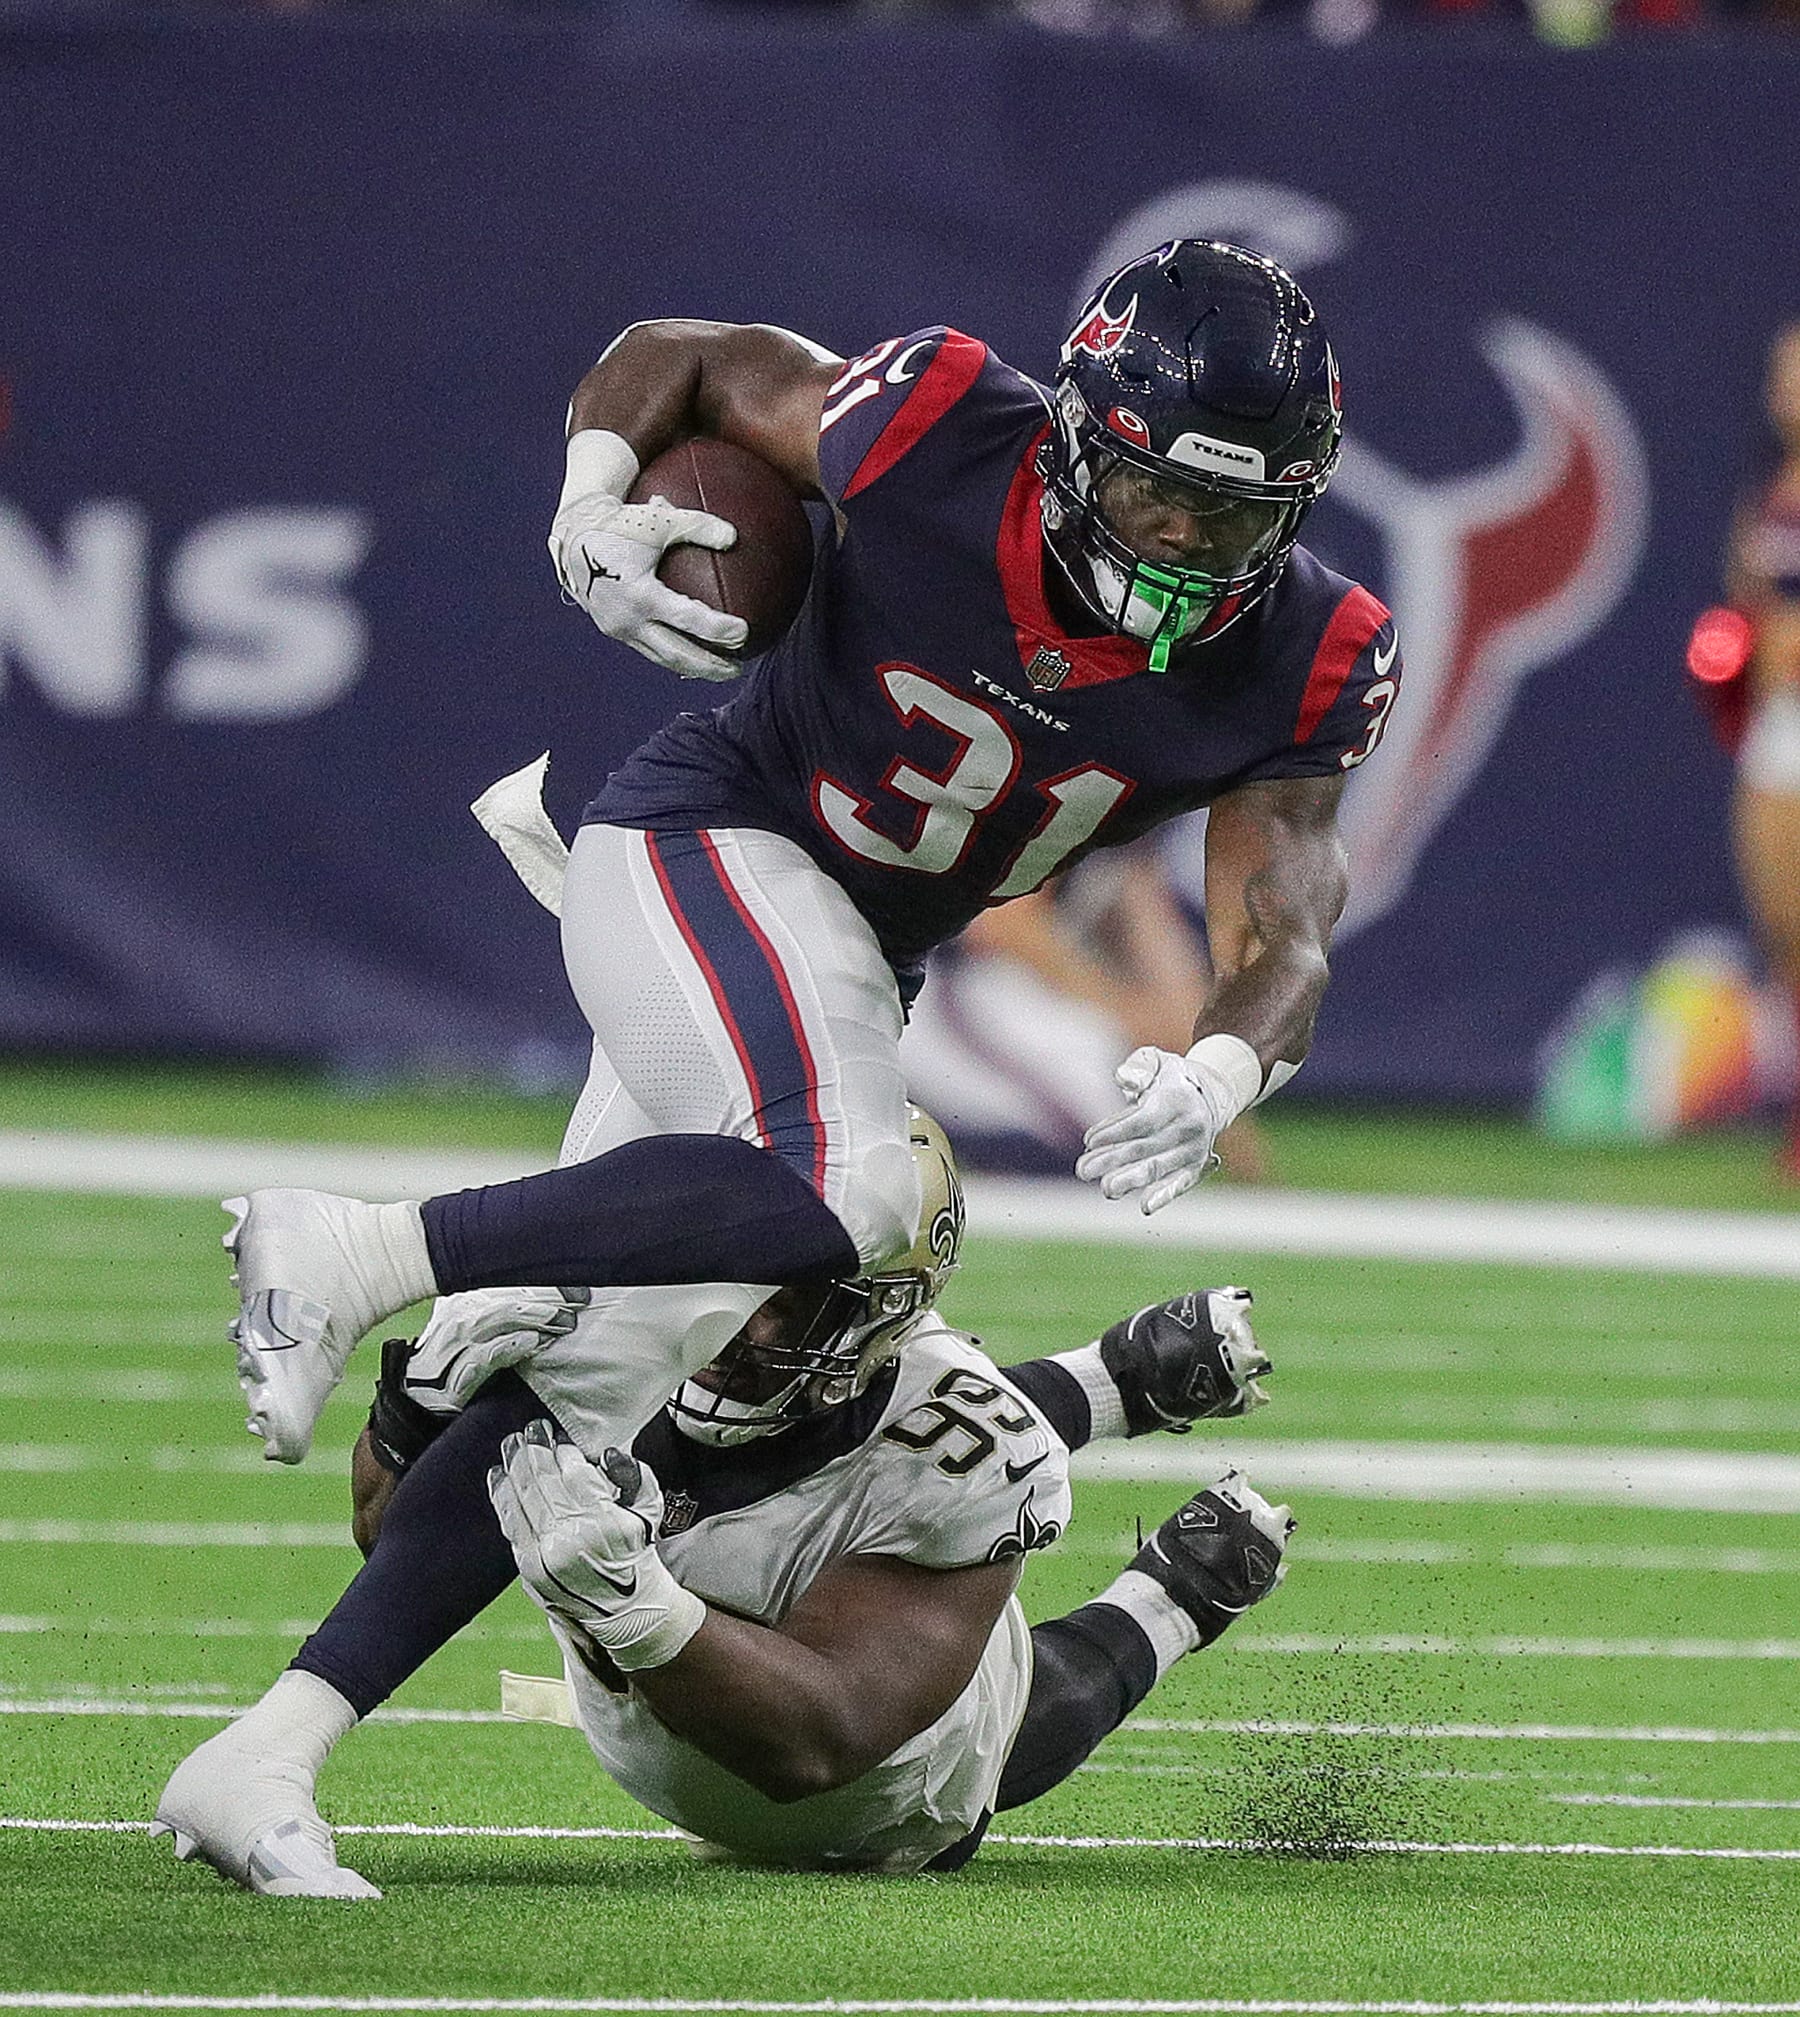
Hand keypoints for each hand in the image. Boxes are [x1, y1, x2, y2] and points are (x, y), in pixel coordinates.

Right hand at [405, 1286, 590, 1416]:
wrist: (415, 1399)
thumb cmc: (455, 1361)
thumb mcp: (478, 1328)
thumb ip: (508, 1313)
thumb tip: (556, 1302)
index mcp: (467, 1300)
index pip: (510, 1283)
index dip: (546, 1283)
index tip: (577, 1286)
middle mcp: (459, 1315)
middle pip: (509, 1297)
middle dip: (547, 1297)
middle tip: (580, 1299)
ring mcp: (454, 1344)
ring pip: (499, 1319)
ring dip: (535, 1318)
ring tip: (564, 1320)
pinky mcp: (453, 1375)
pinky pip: (486, 1356)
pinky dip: (511, 1347)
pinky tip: (533, 1343)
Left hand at [488, 1420, 703, 1671]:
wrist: (622, 1604)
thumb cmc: (634, 1548)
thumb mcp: (648, 1508)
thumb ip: (632, 1475)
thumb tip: (605, 1454)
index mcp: (605, 1521)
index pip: (576, 1473)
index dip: (565, 1451)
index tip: (561, 1440)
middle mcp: (573, 1537)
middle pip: (545, 1480)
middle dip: (536, 1448)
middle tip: (532, 1428)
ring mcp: (547, 1553)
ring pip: (524, 1496)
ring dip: (515, 1464)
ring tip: (512, 1442)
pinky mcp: (529, 1565)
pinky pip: (511, 1521)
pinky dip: (502, 1494)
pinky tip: (499, 1473)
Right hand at [549, 490, 748, 679]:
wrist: (575, 534)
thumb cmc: (621, 523)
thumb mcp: (660, 519)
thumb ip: (698, 525)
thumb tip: (734, 538)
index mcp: (639, 595)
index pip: (687, 620)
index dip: (718, 629)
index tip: (744, 633)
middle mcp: (627, 619)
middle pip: (676, 654)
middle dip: (709, 666)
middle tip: (739, 667)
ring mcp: (618, 628)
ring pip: (662, 657)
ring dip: (693, 667)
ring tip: (722, 669)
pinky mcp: (615, 629)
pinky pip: (649, 648)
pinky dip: (674, 655)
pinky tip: (696, 657)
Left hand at [1075, 1046, 1231, 1214]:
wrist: (1210, 1096)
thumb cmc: (1171, 1078)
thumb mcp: (1157, 1061)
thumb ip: (1139, 1066)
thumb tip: (1124, 1080)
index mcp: (1178, 1099)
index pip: (1142, 1120)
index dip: (1115, 1131)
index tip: (1089, 1141)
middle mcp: (1190, 1126)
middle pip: (1145, 1147)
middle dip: (1111, 1160)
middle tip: (1082, 1170)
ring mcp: (1194, 1150)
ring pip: (1157, 1168)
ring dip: (1130, 1180)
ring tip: (1106, 1189)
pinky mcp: (1196, 1168)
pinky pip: (1180, 1183)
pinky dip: (1165, 1195)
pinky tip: (1146, 1207)